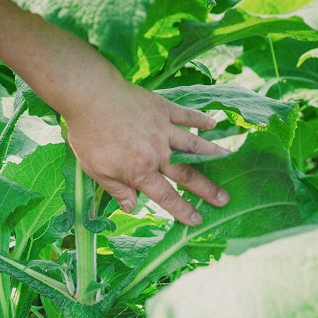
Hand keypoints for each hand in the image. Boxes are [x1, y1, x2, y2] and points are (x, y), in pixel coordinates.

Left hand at [63, 70, 229, 225]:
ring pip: (192, 145)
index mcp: (141, 170)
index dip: (182, 209)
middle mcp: (158, 152)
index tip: (198, 220)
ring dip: (212, 154)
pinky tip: (213, 124)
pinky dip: (200, 119)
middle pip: (187, 174)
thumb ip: (117, 190)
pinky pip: (185, 115)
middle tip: (225, 198)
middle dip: (207, 188)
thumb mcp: (96, 170)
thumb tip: (132, 207)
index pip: (166, 196)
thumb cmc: (88, 135)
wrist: (91, 97)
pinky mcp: (162, 108)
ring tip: (229, 160)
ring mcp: (162, 129)